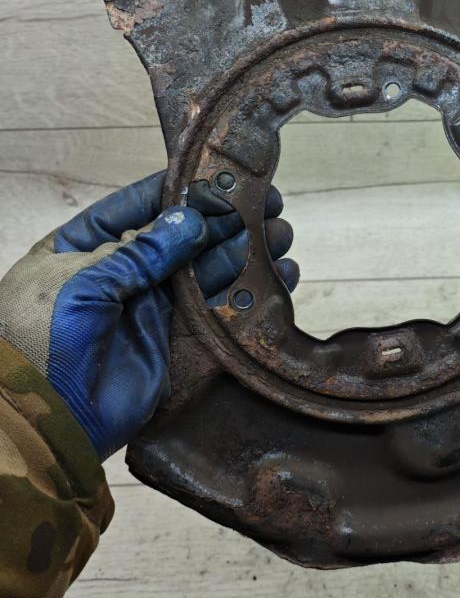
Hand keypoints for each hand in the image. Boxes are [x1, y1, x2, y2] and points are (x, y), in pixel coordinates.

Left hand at [0, 171, 297, 459]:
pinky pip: (216, 312)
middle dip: (225, 220)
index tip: (222, 175)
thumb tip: (190, 220)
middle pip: (180, 236)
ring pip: (204, 271)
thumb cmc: (40, 343)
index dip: (180, 191)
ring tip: (281, 236)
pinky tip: (280, 278)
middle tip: (269, 206)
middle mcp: (120, 273)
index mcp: (82, 247)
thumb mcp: (83, 284)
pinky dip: (248, 296)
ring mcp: (148, 307)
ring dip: (245, 253)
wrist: (45, 422)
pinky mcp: (174, 341)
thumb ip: (139, 252)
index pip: (137, 206)